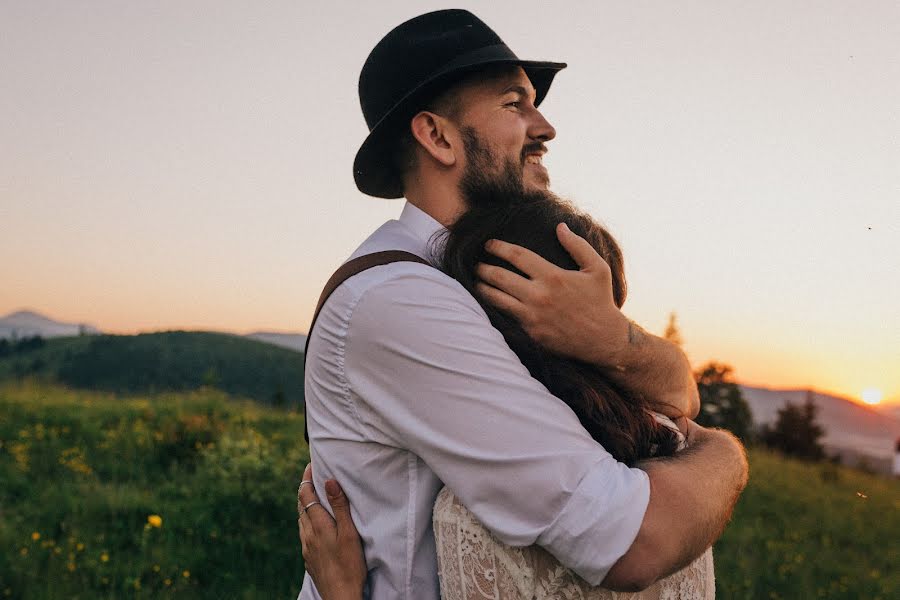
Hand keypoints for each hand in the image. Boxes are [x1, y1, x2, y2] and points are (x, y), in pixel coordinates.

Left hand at [298, 464, 365, 599]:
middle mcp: (307, 534)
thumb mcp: (349, 533)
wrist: (340, 596)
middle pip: (300, 505)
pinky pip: (304, 532)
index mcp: (317, 525)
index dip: (306, 478)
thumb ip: (339, 507)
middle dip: (305, 488)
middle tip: (311, 476)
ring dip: (305, 504)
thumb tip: (329, 481)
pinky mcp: (308, 558)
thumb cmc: (350, 565)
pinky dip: (307, 520)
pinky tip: (314, 525)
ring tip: (313, 496)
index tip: (310, 465)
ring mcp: (306, 547)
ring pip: (301, 519)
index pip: (306, 495)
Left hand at [475, 222, 628, 365]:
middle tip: (477, 264)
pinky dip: (495, 308)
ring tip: (477, 282)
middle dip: (484, 268)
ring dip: (483, 288)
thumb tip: (560, 227)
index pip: (517, 256)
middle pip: (500, 277)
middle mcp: (539, 295)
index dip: (499, 248)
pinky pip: (506, 317)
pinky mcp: (531, 332)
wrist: (603, 339)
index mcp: (553, 276)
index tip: (489, 244)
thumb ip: (578, 245)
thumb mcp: (597, 269)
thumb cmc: (600, 301)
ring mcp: (533, 316)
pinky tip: (488, 302)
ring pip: (497, 299)